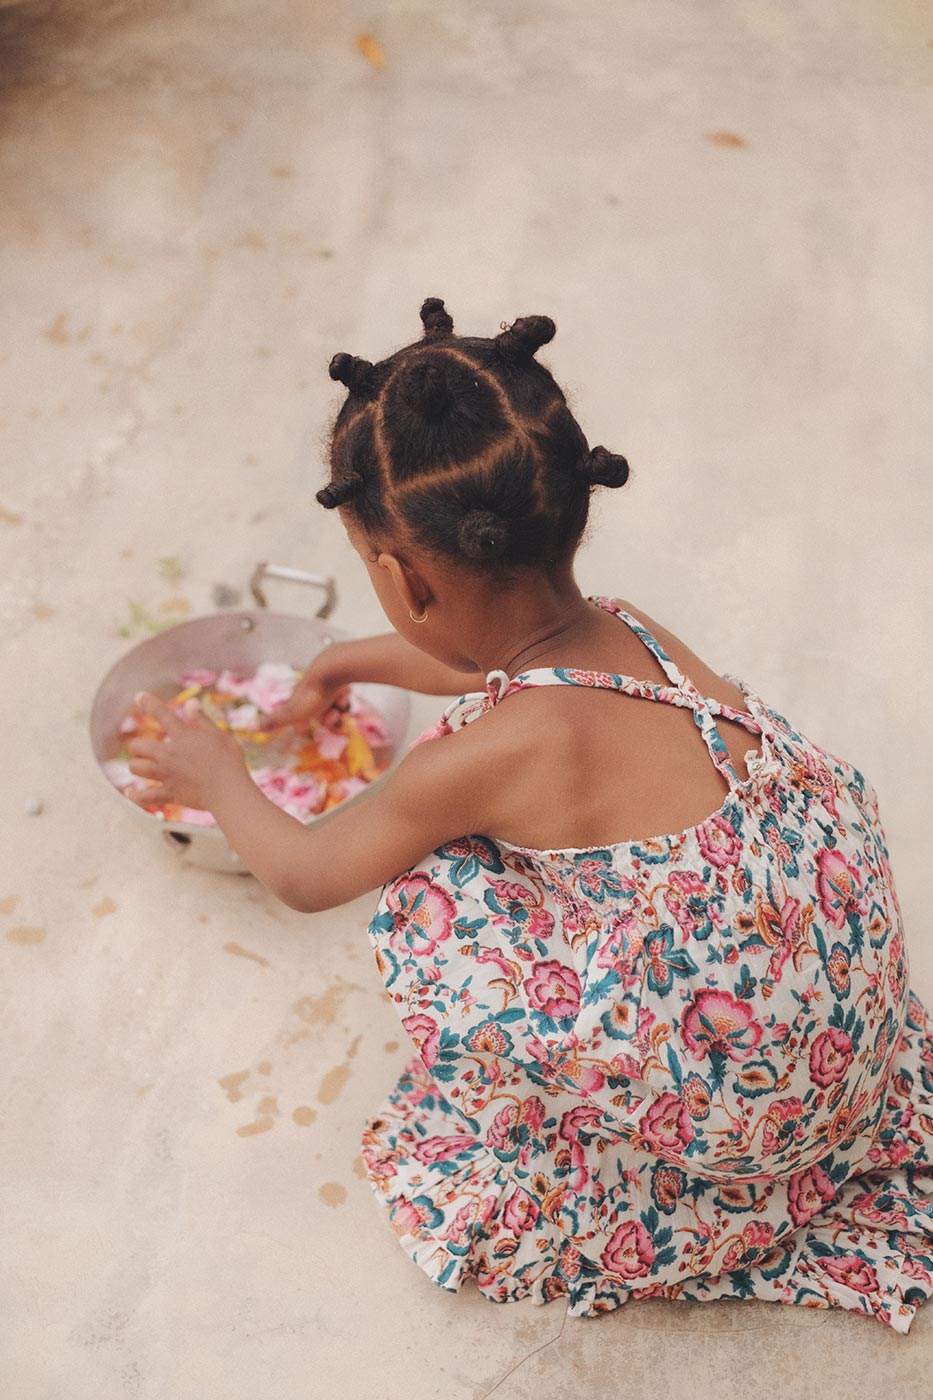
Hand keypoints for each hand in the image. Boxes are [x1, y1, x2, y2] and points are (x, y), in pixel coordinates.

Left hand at [126, 692, 245, 811]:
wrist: (229, 791)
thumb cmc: (229, 761)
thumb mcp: (219, 735)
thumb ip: (201, 720)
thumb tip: (190, 702)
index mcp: (182, 736)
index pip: (161, 713)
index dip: (148, 702)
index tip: (139, 696)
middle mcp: (169, 754)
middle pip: (137, 746)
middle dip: (138, 746)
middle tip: (145, 748)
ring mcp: (167, 775)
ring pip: (136, 768)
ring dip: (137, 766)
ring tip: (142, 767)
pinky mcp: (169, 794)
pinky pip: (144, 797)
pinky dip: (135, 796)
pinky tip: (131, 793)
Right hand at [258, 647, 349, 731]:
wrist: (333, 669)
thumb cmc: (312, 693)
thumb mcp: (292, 712)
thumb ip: (274, 721)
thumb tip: (250, 726)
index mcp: (298, 701)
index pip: (297, 717)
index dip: (301, 726)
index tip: (305, 730)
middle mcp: (310, 693)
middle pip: (319, 715)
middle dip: (327, 720)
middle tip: (332, 716)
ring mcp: (324, 686)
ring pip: (334, 707)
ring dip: (338, 709)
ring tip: (339, 704)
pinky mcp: (339, 679)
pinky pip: (343, 696)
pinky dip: (344, 697)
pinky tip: (345, 693)